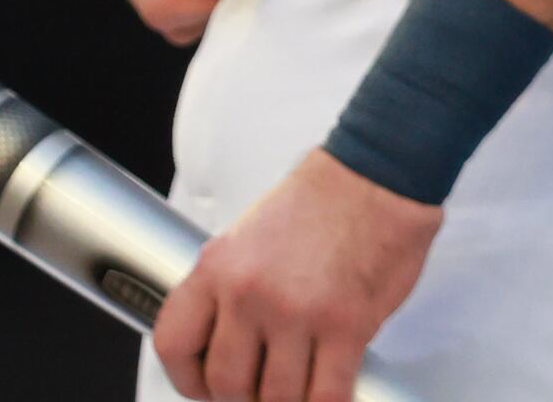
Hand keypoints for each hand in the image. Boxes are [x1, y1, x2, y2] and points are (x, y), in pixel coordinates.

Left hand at [151, 148, 440, 401]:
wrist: (377, 173)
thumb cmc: (322, 198)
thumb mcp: (248, 236)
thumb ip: (229, 290)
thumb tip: (226, 340)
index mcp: (219, 266)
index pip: (175, 344)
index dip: (188, 380)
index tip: (204, 386)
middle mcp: (251, 292)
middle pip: (227, 383)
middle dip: (245, 395)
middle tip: (263, 386)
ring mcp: (297, 312)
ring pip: (278, 398)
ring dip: (289, 399)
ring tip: (301, 384)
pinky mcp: (346, 326)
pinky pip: (327, 395)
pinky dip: (328, 401)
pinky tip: (330, 389)